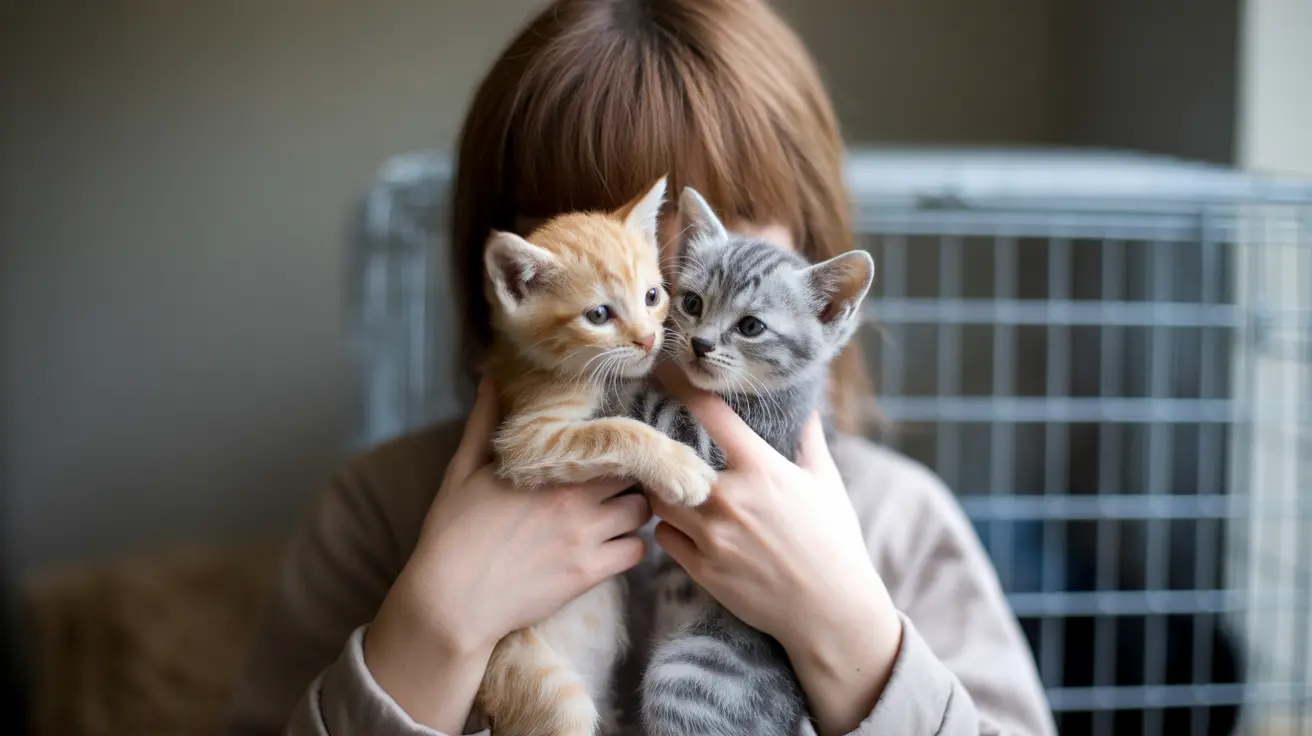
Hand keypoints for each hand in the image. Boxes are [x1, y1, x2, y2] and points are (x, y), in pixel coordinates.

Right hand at [364, 376, 650, 730]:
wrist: (450, 601)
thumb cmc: (452, 533)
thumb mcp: (463, 469)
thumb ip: (483, 421)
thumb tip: (492, 377)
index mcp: (548, 467)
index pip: (608, 439)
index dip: (616, 442)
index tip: (611, 447)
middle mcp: (574, 497)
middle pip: (634, 473)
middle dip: (632, 474)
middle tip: (621, 480)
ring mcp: (586, 536)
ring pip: (642, 511)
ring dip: (636, 510)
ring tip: (618, 512)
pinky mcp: (589, 573)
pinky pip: (637, 552)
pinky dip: (632, 546)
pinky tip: (614, 545)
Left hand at [650, 364, 902, 735]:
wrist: (831, 610)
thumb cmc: (833, 542)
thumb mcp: (825, 484)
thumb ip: (809, 441)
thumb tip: (809, 407)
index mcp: (761, 470)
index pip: (711, 415)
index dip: (686, 388)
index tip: (670, 374)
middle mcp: (731, 499)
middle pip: (669, 460)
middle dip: (661, 452)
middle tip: (656, 444)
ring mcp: (713, 536)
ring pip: (659, 499)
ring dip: (660, 491)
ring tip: (668, 486)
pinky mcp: (703, 569)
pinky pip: (664, 537)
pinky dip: (668, 528)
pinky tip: (683, 525)